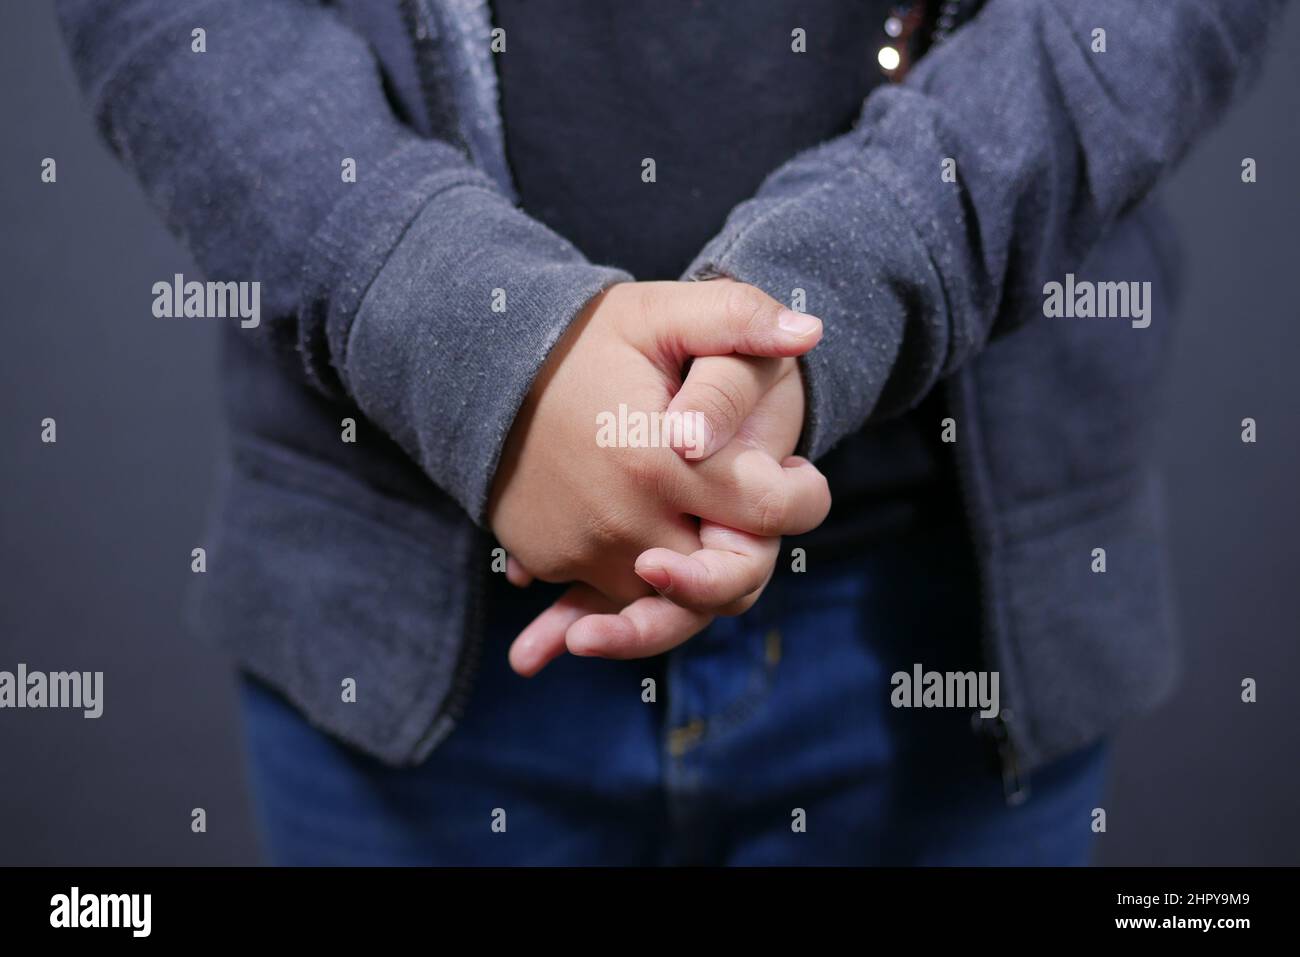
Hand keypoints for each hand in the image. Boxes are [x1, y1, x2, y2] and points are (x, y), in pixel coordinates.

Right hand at [489, 280, 828, 672]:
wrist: (478, 368)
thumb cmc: (581, 338)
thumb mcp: (659, 313)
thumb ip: (737, 318)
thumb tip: (809, 331)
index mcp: (658, 462)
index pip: (770, 513)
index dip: (801, 496)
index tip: (793, 473)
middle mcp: (621, 524)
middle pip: (728, 576)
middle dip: (750, 544)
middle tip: (747, 498)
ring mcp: (581, 551)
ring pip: (677, 599)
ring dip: (699, 571)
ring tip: (701, 510)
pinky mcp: (551, 563)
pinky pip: (619, 596)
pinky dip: (642, 581)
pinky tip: (651, 538)